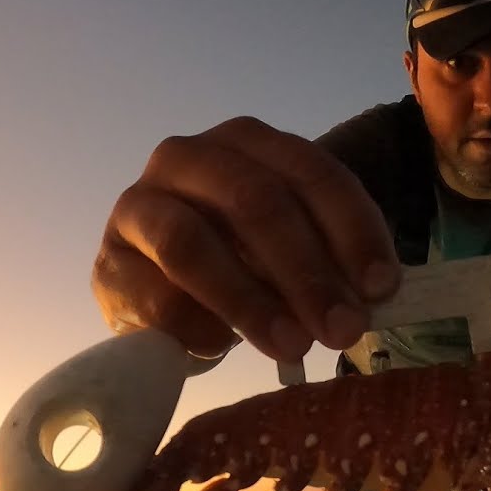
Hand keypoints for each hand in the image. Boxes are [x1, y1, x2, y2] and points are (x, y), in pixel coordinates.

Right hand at [91, 117, 401, 361]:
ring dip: (251, 303)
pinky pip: (154, 297)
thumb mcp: (299, 246)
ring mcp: (139, 205)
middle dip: (308, 272)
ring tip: (294, 348)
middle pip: (255, 203)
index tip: (382, 288)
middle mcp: (190, 158)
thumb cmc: (247, 257)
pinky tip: (225, 347)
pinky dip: (197, 327)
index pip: (312, 172)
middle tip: (343, 329)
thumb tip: (370, 298)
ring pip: (192, 246)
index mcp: (251, 142)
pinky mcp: (109, 263)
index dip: (353, 230)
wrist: (165, 288)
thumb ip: (334, 260)